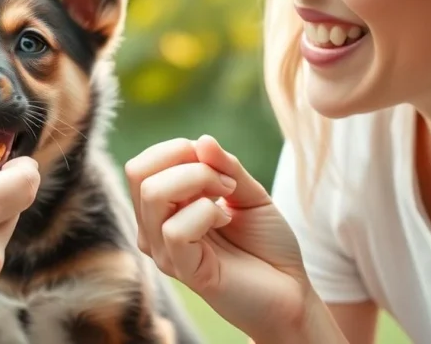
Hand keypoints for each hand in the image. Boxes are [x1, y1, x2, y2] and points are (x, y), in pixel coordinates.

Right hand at [125, 136, 312, 341]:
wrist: (291, 290)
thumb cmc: (265, 243)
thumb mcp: (248, 191)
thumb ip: (224, 165)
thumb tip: (201, 140)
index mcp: (162, 211)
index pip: (141, 165)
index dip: (177, 149)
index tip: (219, 166)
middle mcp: (154, 231)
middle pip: (139, 172)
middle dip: (189, 161)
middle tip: (225, 181)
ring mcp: (165, 252)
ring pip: (153, 193)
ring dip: (199, 180)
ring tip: (227, 198)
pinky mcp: (183, 271)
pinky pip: (175, 228)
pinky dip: (205, 212)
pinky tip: (224, 221)